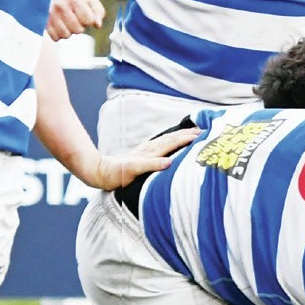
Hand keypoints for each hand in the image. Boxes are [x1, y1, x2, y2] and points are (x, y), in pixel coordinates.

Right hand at [48, 0, 105, 39]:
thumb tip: (98, 25)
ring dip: (69, 31)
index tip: (84, 13)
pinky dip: (59, 34)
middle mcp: (61, 6)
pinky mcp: (42, 21)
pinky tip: (59, 25)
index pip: (88, 20)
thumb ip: (98, 10)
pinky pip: (55, 38)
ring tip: (66, 22)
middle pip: (78, 30)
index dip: (89, 20)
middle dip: (79, 26)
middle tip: (74, 17)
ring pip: (66, 35)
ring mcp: (50, 14)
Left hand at [82, 127, 197, 189]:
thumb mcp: (133, 171)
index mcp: (150, 153)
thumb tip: (169, 163)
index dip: (188, 139)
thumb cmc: (116, 174)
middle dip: (188, 134)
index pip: (173, 143)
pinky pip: (161, 144)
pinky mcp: (141, 154)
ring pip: (167, 139)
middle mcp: (149, 149)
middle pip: (172, 138)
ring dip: (181, 135)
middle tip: (204, 131)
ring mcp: (145, 151)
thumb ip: (151, 165)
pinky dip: (171, 140)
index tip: (203, 136)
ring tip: (193, 132)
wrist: (100, 172)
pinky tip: (172, 140)